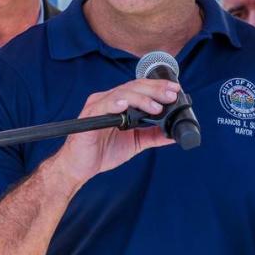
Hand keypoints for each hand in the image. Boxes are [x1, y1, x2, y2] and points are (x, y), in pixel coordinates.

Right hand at [54, 79, 178, 189]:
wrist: (79, 167)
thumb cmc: (101, 151)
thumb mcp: (134, 142)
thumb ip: (152, 135)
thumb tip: (173, 134)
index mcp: (119, 103)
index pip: (140, 88)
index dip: (158, 87)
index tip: (175, 90)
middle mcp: (108, 100)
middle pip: (134, 87)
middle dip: (155, 90)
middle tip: (171, 95)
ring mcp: (98, 106)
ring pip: (122, 94)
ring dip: (141, 99)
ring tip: (156, 107)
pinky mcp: (89, 116)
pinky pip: (102, 106)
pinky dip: (114, 103)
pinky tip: (125, 105)